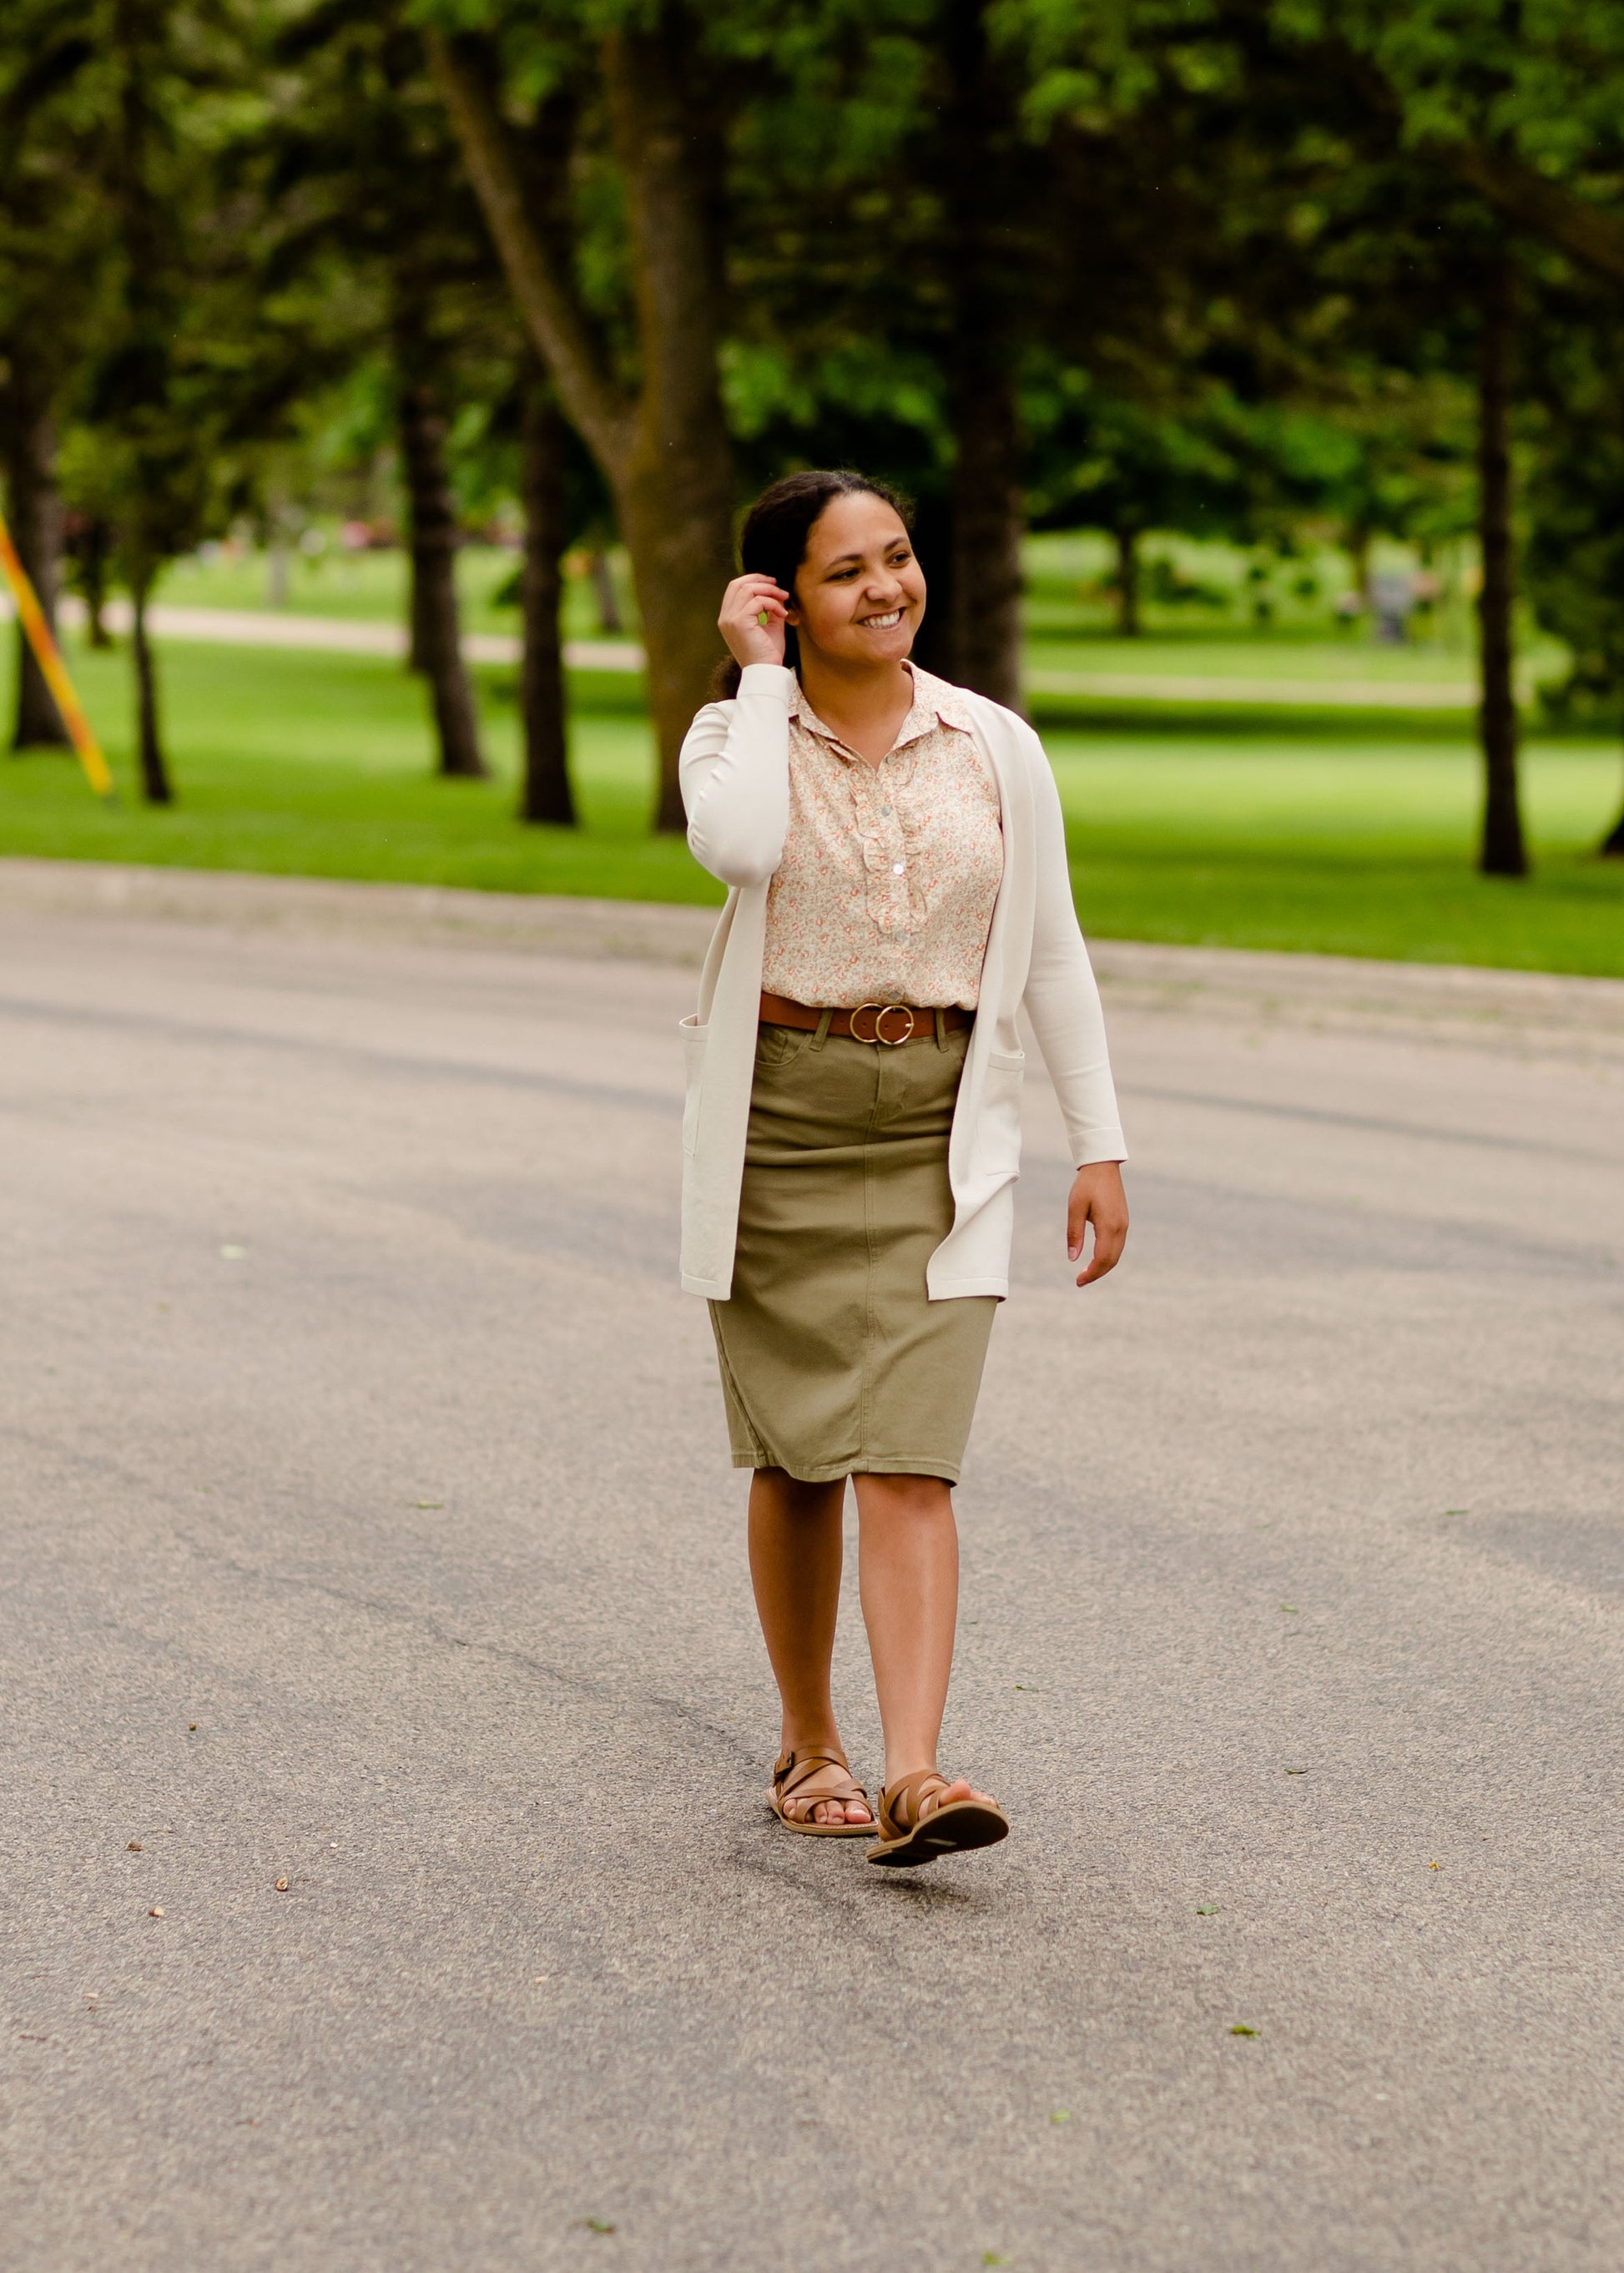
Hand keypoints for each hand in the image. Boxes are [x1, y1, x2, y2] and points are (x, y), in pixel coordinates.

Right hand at [719, 573, 789, 668]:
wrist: (766, 672)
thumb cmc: (768, 653)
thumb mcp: (769, 626)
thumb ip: (769, 609)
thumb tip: (776, 592)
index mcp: (728, 618)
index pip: (734, 588)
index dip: (753, 580)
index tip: (772, 584)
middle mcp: (725, 617)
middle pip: (738, 584)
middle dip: (760, 580)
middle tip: (778, 587)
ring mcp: (730, 619)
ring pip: (748, 589)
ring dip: (769, 591)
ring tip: (784, 599)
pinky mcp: (739, 622)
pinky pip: (758, 601)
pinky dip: (773, 604)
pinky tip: (782, 615)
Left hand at [1066, 1161, 1127, 1287]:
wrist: (1103, 1166)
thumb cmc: (1086, 1185)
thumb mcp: (1075, 1208)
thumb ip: (1074, 1234)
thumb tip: (1073, 1258)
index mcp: (1109, 1226)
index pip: (1102, 1259)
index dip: (1091, 1273)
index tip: (1078, 1281)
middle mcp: (1120, 1228)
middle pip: (1111, 1260)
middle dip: (1097, 1273)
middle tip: (1080, 1281)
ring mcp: (1124, 1225)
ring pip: (1116, 1254)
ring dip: (1103, 1266)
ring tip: (1087, 1272)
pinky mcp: (1123, 1221)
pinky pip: (1118, 1245)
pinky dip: (1108, 1256)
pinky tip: (1096, 1258)